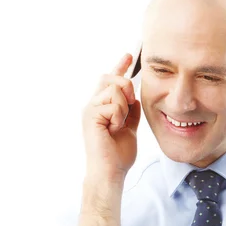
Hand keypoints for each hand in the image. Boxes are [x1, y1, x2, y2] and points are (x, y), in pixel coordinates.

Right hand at [81, 53, 141, 183]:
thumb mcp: (130, 128)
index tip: (130, 55)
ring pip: (115, 91)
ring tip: (117, 127)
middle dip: (126, 87)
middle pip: (112, 78)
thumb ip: (131, 112)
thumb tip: (135, 97)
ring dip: (123, 109)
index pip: (111, 81)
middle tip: (129, 105)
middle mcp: (93, 105)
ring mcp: (90, 109)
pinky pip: (114, 104)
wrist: (111, 171)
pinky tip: (113, 130)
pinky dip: (119, 118)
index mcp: (102, 108)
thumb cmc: (118, 155)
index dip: (120, 66)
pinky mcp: (91, 114)